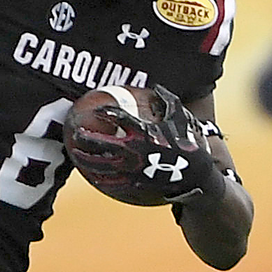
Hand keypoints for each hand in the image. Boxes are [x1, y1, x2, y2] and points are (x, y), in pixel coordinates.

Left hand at [69, 86, 222, 203]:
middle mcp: (134, 150)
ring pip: (101, 165)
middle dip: (86, 137)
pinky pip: (112, 182)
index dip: (106, 113)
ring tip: (77, 153)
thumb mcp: (181, 118)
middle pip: (102, 143)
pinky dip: (99, 178)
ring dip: (86, 158)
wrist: (195, 176)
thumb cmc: (188, 143)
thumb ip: (167, 101)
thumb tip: (156, 86)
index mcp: (144, 132)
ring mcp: (132, 169)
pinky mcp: (134, 184)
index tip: (97, 111)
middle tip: (77, 132)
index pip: (118, 119)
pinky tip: (92, 175)